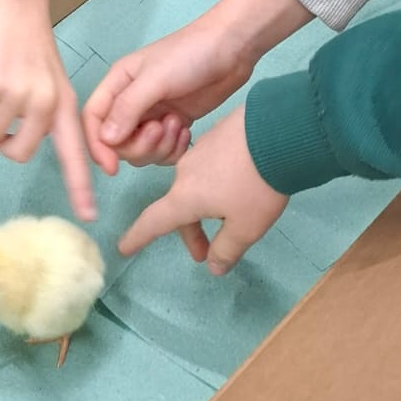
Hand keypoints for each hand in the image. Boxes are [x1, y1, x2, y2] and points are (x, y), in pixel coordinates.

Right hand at [0, 0, 95, 222]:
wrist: (17, 6)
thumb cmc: (31, 46)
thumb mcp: (51, 82)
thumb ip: (46, 114)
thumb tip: (24, 143)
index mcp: (63, 106)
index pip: (75, 154)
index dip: (81, 187)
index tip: (89, 217)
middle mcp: (45, 104)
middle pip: (18, 153)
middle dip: (4, 141)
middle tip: (5, 114)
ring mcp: (19, 95)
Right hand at [82, 11, 257, 175]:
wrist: (232, 49)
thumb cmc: (189, 54)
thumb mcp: (156, 78)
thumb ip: (129, 108)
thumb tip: (105, 140)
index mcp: (118, 84)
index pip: (94, 119)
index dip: (97, 145)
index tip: (112, 167)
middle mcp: (131, 101)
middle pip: (118, 142)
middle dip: (139, 144)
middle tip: (161, 129)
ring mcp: (154, 114)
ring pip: (142, 150)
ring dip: (160, 147)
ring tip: (178, 124)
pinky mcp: (175, 124)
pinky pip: (164, 152)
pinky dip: (174, 150)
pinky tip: (187, 132)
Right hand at [118, 107, 287, 274]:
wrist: (277, 132)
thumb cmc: (256, 186)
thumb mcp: (245, 228)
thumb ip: (226, 250)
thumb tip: (213, 267)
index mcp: (185, 196)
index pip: (154, 222)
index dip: (138, 237)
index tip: (123, 248)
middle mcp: (185, 171)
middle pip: (180, 206)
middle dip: (191, 232)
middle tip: (206, 253)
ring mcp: (201, 149)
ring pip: (196, 185)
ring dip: (206, 207)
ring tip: (232, 217)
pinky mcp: (218, 135)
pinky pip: (211, 166)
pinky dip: (218, 183)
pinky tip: (240, 185)